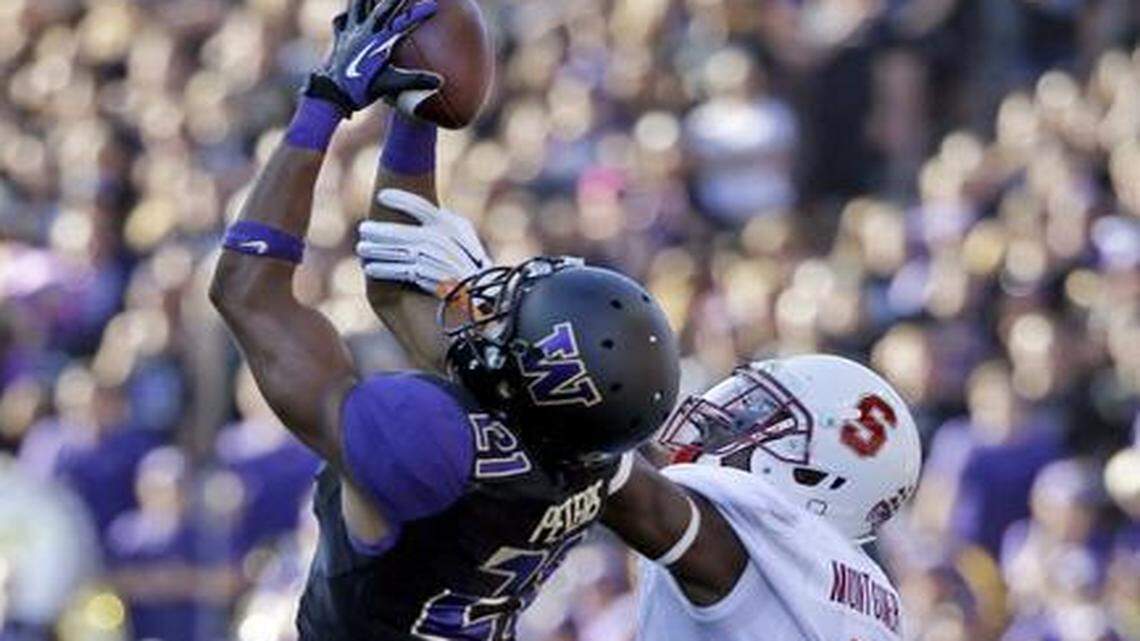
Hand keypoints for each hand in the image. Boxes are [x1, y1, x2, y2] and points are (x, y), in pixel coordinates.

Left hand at [305, 0, 440, 115]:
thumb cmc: (362, 90)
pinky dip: (346, 16)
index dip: (417, 14)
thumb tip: (439, 81)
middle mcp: (364, 32)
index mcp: (379, 41)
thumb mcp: (390, 84)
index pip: (402, 23)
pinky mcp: (340, 36)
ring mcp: (350, 32)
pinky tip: (347, 15)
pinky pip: (342, 20)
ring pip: (358, 7)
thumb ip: (414, 81)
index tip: (432, 6)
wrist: (332, 92)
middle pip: (381, 8)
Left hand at [357, 189, 490, 297]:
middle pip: (402, 232)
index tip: (381, 196)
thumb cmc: (470, 264)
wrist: (482, 292)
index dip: (400, 199)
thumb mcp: (462, 238)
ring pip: (398, 251)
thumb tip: (415, 217)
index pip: (421, 207)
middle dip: (380, 230)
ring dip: (377, 250)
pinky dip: (384, 269)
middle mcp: (442, 239)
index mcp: (451, 225)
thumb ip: (441, 224)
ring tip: (361, 249)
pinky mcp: (430, 276)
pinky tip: (370, 268)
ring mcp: (435, 258)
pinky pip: (401, 270)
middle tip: (363, 228)